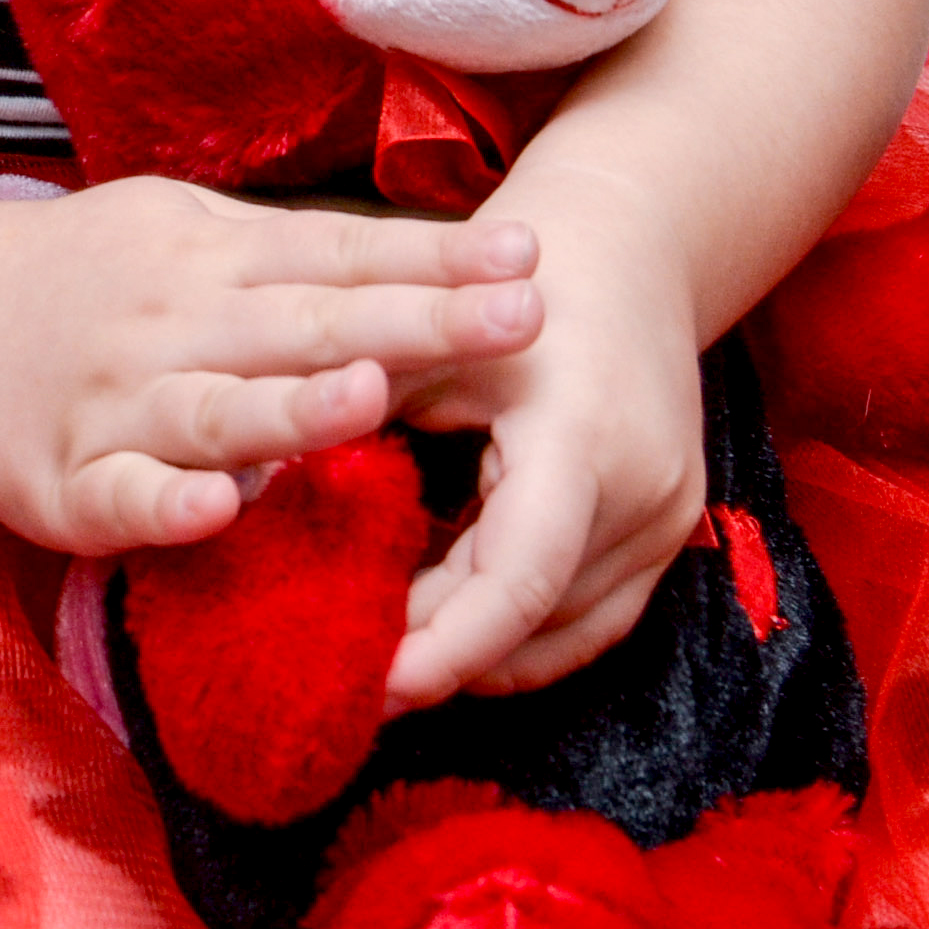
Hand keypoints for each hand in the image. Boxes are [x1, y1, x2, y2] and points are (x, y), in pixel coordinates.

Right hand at [0, 178, 544, 556]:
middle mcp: (174, 320)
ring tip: (378, 396)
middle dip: (420, 320)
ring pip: (220, 409)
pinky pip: (123, 499)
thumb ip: (289, 255)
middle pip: (309, 323)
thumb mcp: (186, 229)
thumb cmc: (83, 275)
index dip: (437, 257)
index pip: (343, 254)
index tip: (531, 256)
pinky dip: (170, 504)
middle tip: (521, 318)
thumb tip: (422, 256)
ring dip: (300, 408)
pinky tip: (223, 508)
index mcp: (212, 255)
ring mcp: (117, 401)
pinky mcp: (63, 481)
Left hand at [384, 214, 707, 709]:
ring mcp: (670, 517)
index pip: (515, 582)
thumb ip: (354, 416)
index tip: (368, 686)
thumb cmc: (502, 274)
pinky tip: (454, 611)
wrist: (628, 242)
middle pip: (537, 623)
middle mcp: (645, 490)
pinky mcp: (673, 528)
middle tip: (355, 674)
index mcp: (583, 436)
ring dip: (481, 651)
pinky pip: (595, 616)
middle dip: (444, 657)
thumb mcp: (419, 333)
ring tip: (394, 645)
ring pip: (568, 637)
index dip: (441, 649)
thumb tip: (256, 499)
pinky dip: (523, 628)